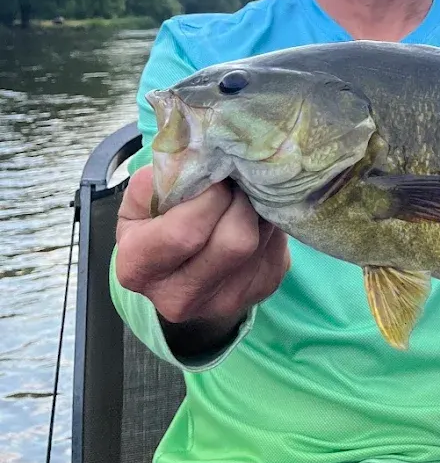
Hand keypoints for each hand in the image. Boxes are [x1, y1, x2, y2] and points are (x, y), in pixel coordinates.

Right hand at [115, 166, 288, 356]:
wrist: (177, 264)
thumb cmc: (156, 220)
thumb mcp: (143, 196)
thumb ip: (164, 179)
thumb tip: (206, 160)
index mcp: (138, 268)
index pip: (186, 232)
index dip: (209, 197)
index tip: (213, 178)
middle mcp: (177, 297)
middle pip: (235, 242)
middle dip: (239, 201)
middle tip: (232, 184)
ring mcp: (222, 302)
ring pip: (261, 240)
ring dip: (255, 210)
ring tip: (240, 199)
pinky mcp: (259, 291)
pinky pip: (277, 248)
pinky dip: (269, 225)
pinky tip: (251, 218)